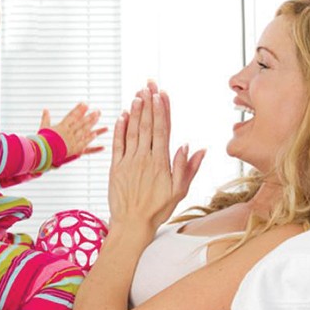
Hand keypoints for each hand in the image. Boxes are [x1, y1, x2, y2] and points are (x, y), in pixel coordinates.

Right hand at [40, 103, 107, 156]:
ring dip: (91, 124)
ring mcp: (72, 140)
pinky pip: (83, 143)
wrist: (44, 153)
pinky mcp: (73, 149)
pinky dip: (89, 138)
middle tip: (97, 111)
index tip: (84, 103)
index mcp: (62, 126)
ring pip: (84, 131)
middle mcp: (68, 132)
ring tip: (97, 119)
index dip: (79, 109)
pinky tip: (94, 134)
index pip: (72, 116)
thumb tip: (45, 109)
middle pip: (81, 122)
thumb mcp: (44, 128)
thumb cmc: (43, 140)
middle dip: (89, 116)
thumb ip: (46, 118)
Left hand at [108, 84, 204, 237]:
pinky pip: (117, 144)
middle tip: (149, 85)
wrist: (132, 224)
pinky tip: (122, 115)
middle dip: (149, 103)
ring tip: (138, 94)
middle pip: (147, 125)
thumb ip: (187, 168)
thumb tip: (194, 147)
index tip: (162, 94)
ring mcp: (128, 162)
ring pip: (132, 131)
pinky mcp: (115, 167)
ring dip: (135, 112)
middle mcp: (144, 158)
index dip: (162, 110)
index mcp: (161, 162)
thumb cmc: (157, 209)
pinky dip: (119, 129)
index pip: (162, 130)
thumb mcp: (179, 191)